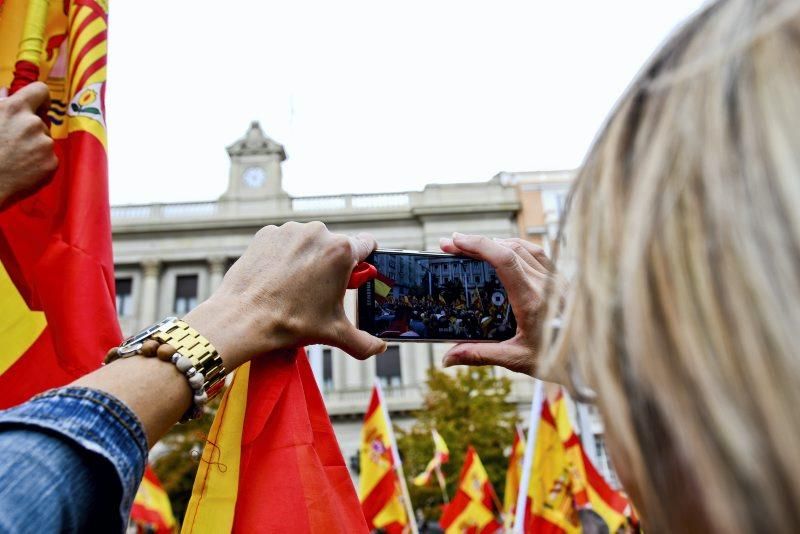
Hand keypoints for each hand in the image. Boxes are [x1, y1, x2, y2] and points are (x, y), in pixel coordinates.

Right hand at [0, 82, 57, 209]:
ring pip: (45, 141)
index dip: (39, 98)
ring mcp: (45, 145)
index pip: (40, 90)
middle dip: (31, 129)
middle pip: (41, 121)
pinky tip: (22, 169)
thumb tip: (7, 92)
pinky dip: (39, 163)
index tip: (38, 105)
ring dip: (35, 146)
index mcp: (14, 108)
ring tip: (14, 157)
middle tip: (13, 142)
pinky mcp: (51, 164)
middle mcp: (33, 124)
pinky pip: (49, 158)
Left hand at [184, 222, 386, 369]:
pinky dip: (284, 255)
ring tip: (296, 287)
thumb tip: (379, 348)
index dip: (365, 261)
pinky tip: (277, 278)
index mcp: (341, 251)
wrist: (242, 319)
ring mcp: (290, 231)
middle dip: (332, 265)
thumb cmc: (290, 323)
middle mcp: (318, 233)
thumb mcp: (334, 333)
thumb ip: (363, 342)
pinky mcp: (267, 234)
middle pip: (336, 246)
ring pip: (310, 242)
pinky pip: (285, 241)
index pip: (368, 244)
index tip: (357, 274)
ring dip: (308, 259)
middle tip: (321, 291)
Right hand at [438, 233, 564, 375]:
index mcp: (532, 299)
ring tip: (472, 248)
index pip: (504, 259)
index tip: (456, 241)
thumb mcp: (517, 359)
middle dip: (476, 243)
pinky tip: (504, 251)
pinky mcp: (562, 280)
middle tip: (451, 245)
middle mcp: (545, 283)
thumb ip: (481, 354)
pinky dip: (516, 247)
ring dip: (495, 243)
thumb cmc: (562, 361)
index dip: (478, 245)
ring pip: (522, 247)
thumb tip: (448, 358)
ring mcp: (556, 279)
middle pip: (507, 249)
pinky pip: (537, 253)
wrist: (598, 360)